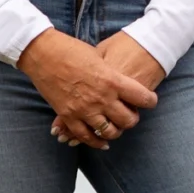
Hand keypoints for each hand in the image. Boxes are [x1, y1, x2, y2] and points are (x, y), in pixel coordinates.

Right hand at [17, 29, 155, 148]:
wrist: (43, 54)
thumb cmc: (70, 50)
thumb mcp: (98, 57)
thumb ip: (111, 73)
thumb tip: (120, 81)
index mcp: (112, 80)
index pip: (142, 97)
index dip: (150, 101)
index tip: (150, 101)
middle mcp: (101, 98)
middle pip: (128, 120)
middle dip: (133, 119)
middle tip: (131, 115)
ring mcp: (84, 109)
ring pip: (109, 131)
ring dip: (115, 131)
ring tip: (116, 128)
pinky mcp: (68, 116)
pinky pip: (86, 136)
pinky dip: (96, 142)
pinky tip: (102, 142)